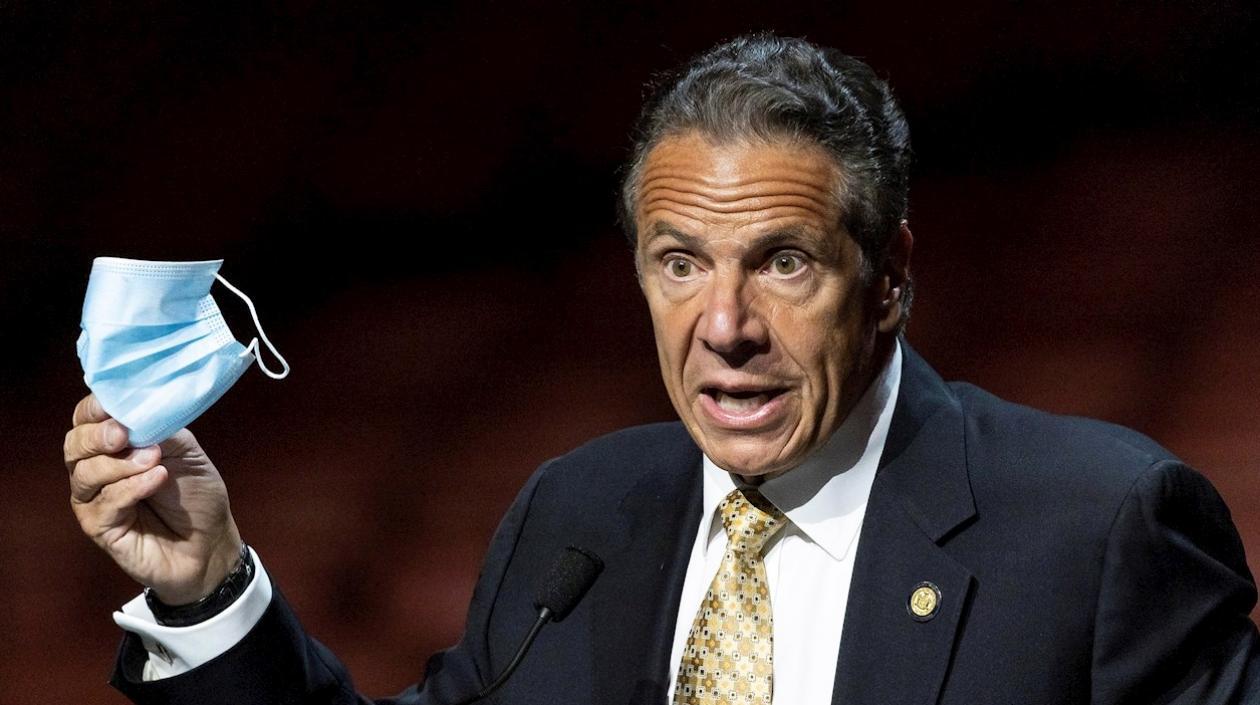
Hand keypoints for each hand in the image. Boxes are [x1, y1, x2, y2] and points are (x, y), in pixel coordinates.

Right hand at [64, 394, 242, 604]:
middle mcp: (95, 470)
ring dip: (120, 464)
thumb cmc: (195, 494)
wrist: (210, 541)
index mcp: (112, 446)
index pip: (86, 419)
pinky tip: (156, 480)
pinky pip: (104, 503)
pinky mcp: (100, 528)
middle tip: (123, 435)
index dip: (94, 409)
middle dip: (97, 436)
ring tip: (155, 460)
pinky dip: (130, 488)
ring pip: (85, 474)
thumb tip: (136, 411)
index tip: (111, 407)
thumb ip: (159, 428)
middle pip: (74, 445)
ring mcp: (94, 500)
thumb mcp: (185, 450)